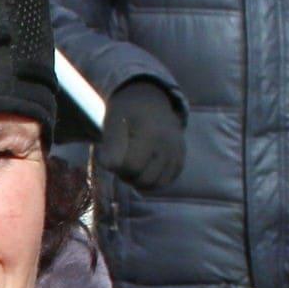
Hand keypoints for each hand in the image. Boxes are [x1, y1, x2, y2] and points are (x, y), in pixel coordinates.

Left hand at [93, 77, 185, 192]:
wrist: (151, 102)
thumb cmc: (127, 112)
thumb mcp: (113, 121)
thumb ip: (111, 144)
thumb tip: (108, 166)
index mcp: (151, 133)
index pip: (131, 166)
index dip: (116, 167)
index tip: (110, 156)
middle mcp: (168, 146)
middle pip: (144, 180)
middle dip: (127, 176)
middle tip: (120, 162)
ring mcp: (177, 154)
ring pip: (156, 184)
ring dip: (139, 181)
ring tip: (131, 165)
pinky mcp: (180, 160)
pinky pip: (165, 181)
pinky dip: (151, 180)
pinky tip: (143, 167)